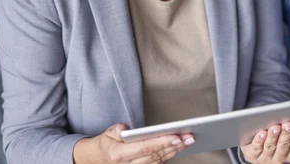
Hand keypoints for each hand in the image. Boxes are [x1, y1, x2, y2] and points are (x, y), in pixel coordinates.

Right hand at [73, 123, 193, 163]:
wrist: (99, 158)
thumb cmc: (107, 142)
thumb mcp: (109, 132)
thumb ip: (118, 130)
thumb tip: (128, 130)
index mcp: (118, 154)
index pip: (145, 147)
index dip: (162, 142)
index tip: (177, 136)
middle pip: (155, 155)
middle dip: (174, 146)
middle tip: (190, 137)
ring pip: (159, 161)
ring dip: (175, 151)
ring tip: (189, 141)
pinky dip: (169, 156)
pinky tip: (179, 148)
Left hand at [241, 115, 289, 162]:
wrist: (258, 134)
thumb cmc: (280, 130)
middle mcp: (279, 158)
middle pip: (284, 147)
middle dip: (287, 135)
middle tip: (288, 123)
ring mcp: (265, 157)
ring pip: (270, 147)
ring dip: (274, 137)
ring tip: (276, 126)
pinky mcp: (252, 154)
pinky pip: (256, 148)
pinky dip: (259, 140)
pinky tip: (262, 132)